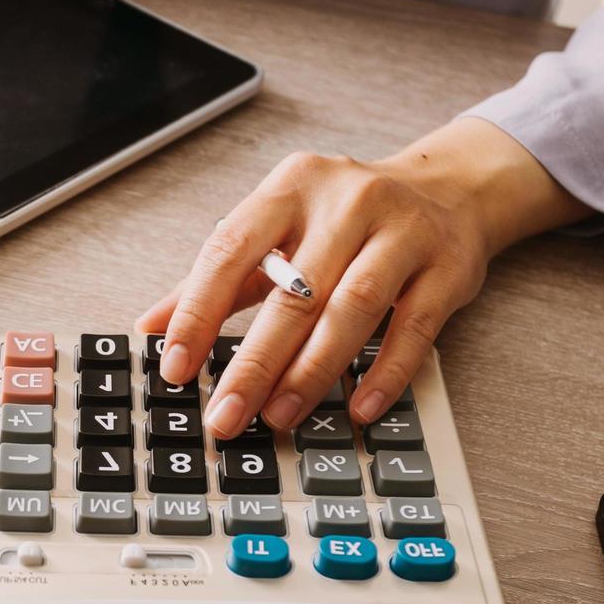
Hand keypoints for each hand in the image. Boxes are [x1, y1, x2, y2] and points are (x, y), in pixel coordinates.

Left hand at [139, 117, 587, 437]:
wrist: (452, 188)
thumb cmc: (346, 217)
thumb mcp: (278, 229)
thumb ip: (217, 279)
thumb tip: (151, 328)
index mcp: (291, 188)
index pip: (231, 251)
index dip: (198, 313)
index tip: (175, 367)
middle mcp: (347, 203)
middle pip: (294, 292)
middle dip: (253, 362)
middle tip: (226, 414)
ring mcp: (404, 232)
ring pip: (352, 309)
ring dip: (312, 371)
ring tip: (279, 415)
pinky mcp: (448, 268)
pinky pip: (414, 328)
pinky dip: (385, 372)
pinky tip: (358, 407)